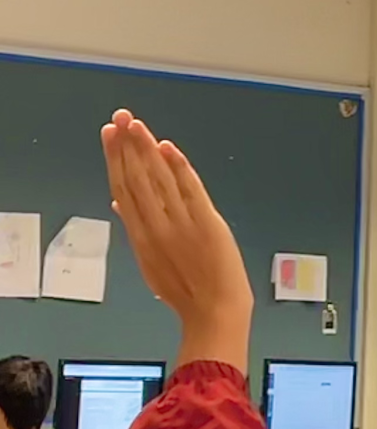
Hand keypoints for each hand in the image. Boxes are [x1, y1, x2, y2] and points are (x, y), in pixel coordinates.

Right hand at [100, 109, 252, 372]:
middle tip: (120, 118)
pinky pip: (190, 189)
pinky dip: (178, 167)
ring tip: (137, 124)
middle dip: (127, 146)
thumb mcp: (150, 262)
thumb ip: (137, 230)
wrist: (215, 310)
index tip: (109, 135)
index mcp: (140, 235)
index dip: (115, 160)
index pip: (122, 189)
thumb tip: (119, 204)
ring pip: (159, 179)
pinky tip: (167, 147)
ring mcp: (181, 223)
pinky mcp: (206, 222)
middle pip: (137, 178)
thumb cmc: (186, 290)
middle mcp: (157, 225)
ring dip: (147, 149)